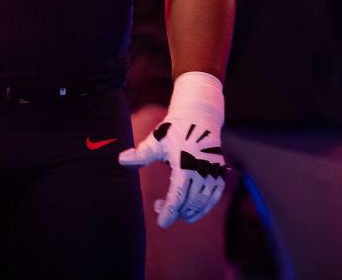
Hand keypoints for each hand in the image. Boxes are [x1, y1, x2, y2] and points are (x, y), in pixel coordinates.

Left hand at [119, 72, 225, 227]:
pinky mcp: (220, 172)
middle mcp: (201, 169)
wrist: (200, 118)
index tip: (162, 223)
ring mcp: (213, 171)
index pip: (178, 195)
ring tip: (177, 211)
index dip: (170, 212)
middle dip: (176, 211)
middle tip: (159, 208)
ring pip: (203, 202)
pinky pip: (214, 196)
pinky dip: (205, 207)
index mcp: (185, 163)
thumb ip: (141, 154)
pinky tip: (193, 212)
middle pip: (190, 202)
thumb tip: (121, 160)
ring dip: (190, 211)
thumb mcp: (157, 140)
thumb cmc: (175, 130)